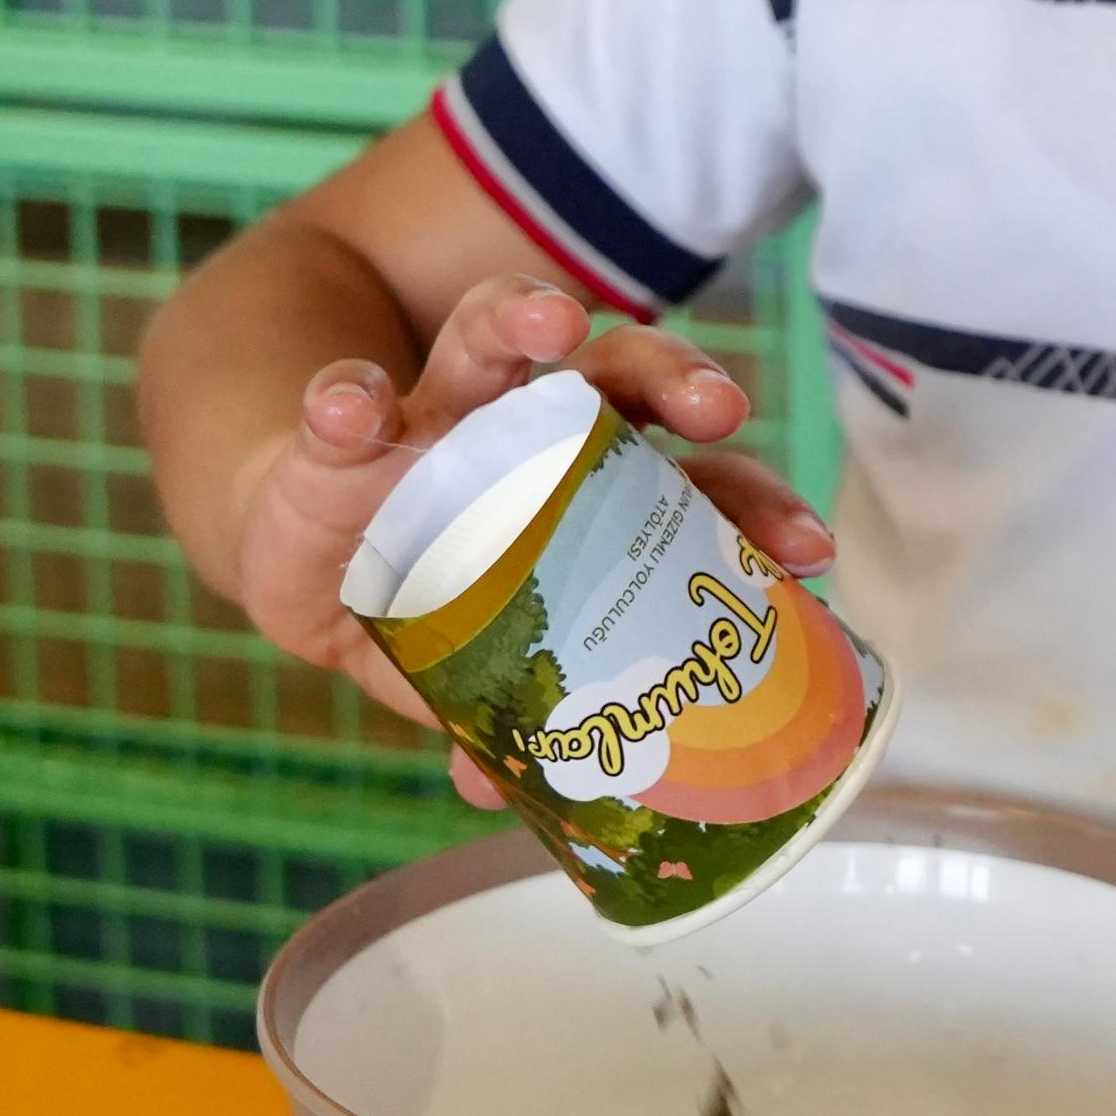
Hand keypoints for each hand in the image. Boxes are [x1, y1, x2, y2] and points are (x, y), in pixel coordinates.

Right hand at [224, 276, 831, 805]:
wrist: (308, 546)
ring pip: (491, 332)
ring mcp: (437, 410)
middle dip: (677, 376)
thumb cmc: (434, 594)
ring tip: (545, 324)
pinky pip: (342, 397)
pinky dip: (345, 396)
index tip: (807, 549)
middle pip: (622, 371)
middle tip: (718, 408)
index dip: (756, 500)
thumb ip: (510, 711)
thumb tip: (521, 799)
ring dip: (519, 316)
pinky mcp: (342, 425)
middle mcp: (531, 423)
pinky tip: (351, 407)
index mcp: (592, 481)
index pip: (694, 475)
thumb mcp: (480, 658)